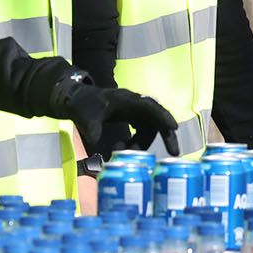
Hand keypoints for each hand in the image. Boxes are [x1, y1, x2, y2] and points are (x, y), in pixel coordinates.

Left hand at [58, 79, 179, 156]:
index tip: (174, 128)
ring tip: (122, 153)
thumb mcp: (85, 116)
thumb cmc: (83, 104)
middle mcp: (135, 104)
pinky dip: (136, 142)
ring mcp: (135, 111)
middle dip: (166, 135)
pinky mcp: (132, 117)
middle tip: (174, 153)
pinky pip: (142, 131)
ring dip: (141, 144)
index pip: (149, 106)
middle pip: (157, 119)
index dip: (163, 116)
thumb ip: (92, 128)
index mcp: (126, 99)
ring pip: (149, 129)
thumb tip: (96, 142)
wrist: (77, 99)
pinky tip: (122, 149)